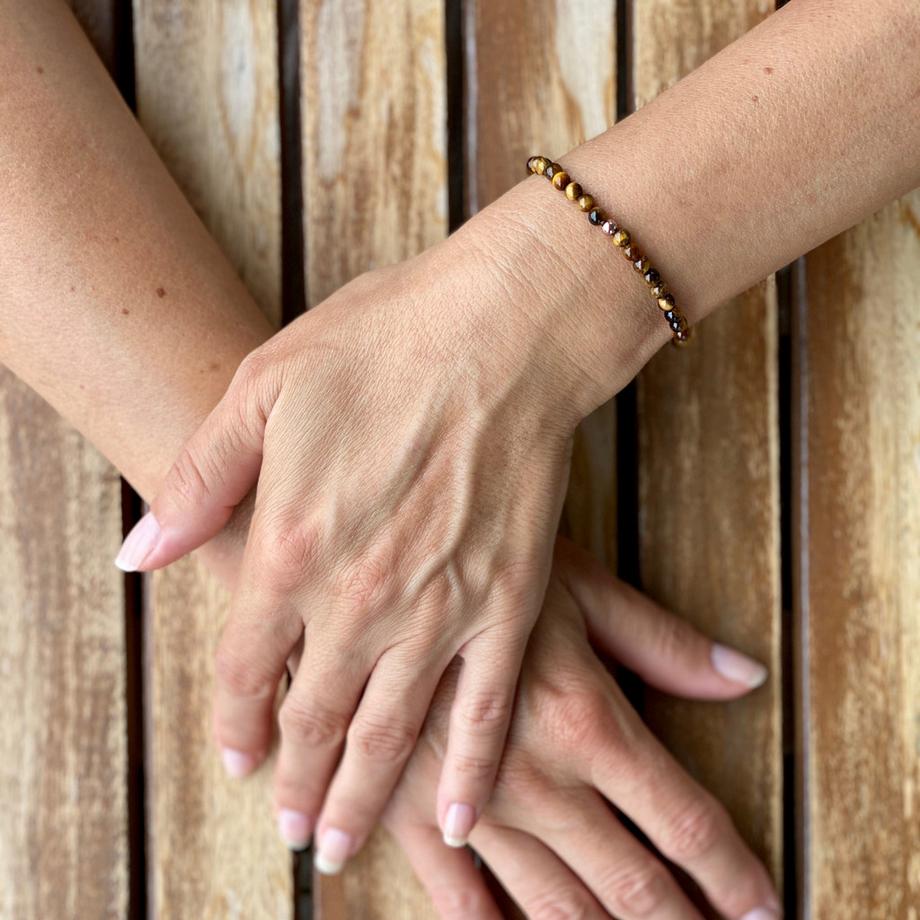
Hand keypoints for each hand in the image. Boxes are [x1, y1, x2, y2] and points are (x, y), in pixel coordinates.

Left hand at [113, 218, 623, 867]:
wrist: (503, 329)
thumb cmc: (383, 342)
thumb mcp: (263, 388)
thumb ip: (198, 481)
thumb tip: (138, 553)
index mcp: (291, 543)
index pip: (248, 662)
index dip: (237, 717)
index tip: (240, 756)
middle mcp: (360, 596)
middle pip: (315, 717)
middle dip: (297, 782)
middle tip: (297, 829)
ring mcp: (441, 607)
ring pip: (391, 733)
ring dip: (363, 797)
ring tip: (344, 844)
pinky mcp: (510, 603)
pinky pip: (486, 710)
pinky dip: (469, 772)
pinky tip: (457, 819)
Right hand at [382, 539, 780, 919]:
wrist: (370, 575)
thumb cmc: (480, 566)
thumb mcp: (577, 588)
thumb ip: (662, 643)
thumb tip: (744, 674)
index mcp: (585, 720)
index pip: (683, 822)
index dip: (732, 876)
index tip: (764, 908)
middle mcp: (535, 779)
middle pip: (631, 883)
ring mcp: (469, 806)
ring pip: (554, 906)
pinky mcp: (407, 811)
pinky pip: (457, 899)